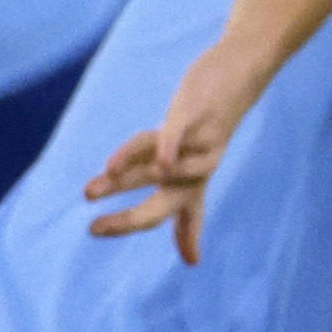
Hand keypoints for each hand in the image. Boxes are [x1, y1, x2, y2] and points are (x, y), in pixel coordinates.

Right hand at [84, 31, 278, 260]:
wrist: (240, 69)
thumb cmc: (212, 113)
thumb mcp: (194, 142)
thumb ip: (169, 166)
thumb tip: (174, 192)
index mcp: (197, 174)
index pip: (188, 212)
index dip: (187, 237)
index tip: (191, 262)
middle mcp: (199, 165)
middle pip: (166, 202)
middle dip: (130, 220)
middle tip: (94, 229)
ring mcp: (197, 140)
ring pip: (160, 169)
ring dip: (124, 179)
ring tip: (92, 190)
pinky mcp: (193, 112)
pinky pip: (176, 134)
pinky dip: (169, 149)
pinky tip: (160, 163)